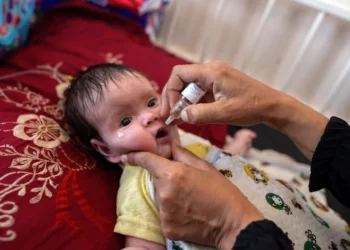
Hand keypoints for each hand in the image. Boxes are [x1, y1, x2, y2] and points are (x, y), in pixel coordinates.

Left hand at [121, 142, 263, 249]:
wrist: (233, 223)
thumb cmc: (222, 192)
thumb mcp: (204, 167)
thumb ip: (182, 154)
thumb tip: (170, 144)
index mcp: (172, 174)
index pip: (146, 161)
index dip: (135, 157)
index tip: (126, 157)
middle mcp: (163, 193)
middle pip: (156, 180)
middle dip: (165, 179)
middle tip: (185, 184)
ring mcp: (164, 213)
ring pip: (160, 198)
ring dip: (169, 196)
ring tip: (190, 200)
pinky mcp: (166, 228)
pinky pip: (165, 215)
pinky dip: (173, 213)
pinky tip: (189, 213)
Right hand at [161, 61, 327, 159]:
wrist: (272, 106)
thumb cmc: (252, 107)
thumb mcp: (225, 113)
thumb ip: (200, 114)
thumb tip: (181, 115)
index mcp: (211, 72)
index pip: (179, 74)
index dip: (170, 91)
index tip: (171, 110)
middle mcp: (210, 71)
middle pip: (181, 80)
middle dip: (172, 98)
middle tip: (167, 116)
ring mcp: (214, 79)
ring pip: (189, 88)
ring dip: (180, 103)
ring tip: (174, 120)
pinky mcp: (217, 87)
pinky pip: (198, 94)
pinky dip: (191, 105)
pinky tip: (186, 118)